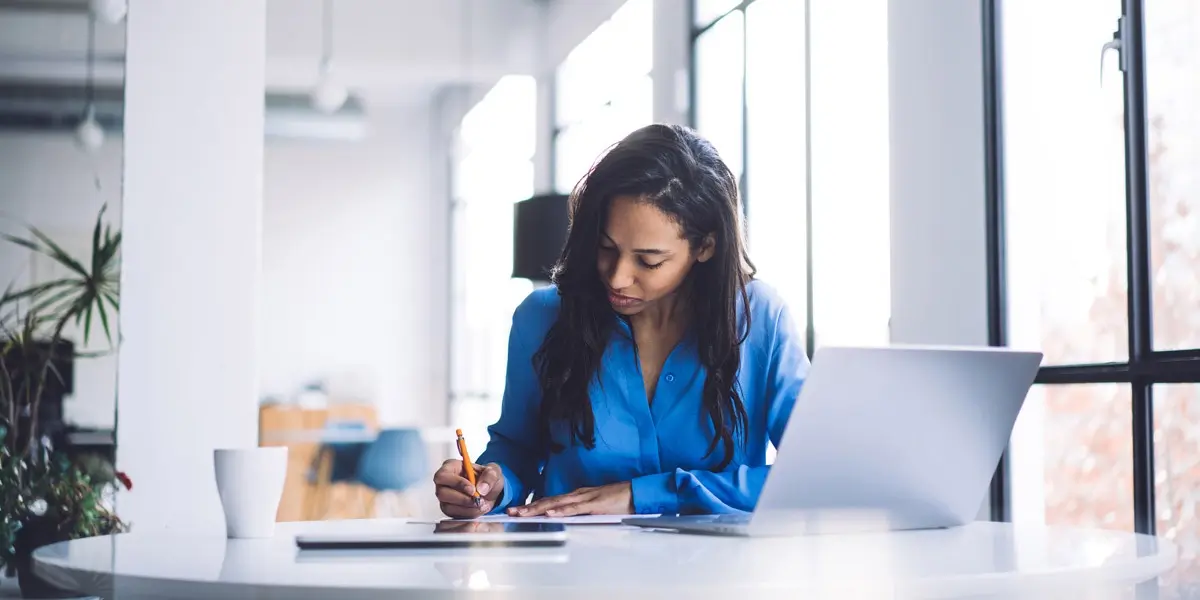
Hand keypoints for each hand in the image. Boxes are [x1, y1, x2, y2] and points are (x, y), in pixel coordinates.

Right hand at [433, 459, 503, 517]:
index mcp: (451, 467)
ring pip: (447, 507)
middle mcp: (444, 483)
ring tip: (481, 504)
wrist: (490, 491)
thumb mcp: (493, 471)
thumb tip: (481, 488)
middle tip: (477, 500)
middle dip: (462, 499)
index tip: (472, 489)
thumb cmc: (487, 477)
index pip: (443, 476)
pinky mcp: (449, 509)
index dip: (456, 483)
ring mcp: (445, 497)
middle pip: (442, 493)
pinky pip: (454, 515)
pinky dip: (468, 514)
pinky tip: (478, 509)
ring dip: (466, 508)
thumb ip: (490, 476)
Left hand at [508, 481, 632, 516]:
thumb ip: (581, 512)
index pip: (550, 502)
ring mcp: (585, 498)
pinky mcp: (594, 504)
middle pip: (548, 501)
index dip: (532, 506)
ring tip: (522, 513)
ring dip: (538, 509)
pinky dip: (561, 511)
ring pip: (556, 504)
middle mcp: (577, 495)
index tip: (518, 511)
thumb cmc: (618, 501)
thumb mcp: (595, 509)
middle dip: (528, 507)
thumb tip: (568, 520)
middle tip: (511, 511)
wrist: (637, 494)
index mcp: (577, 496)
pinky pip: (575, 508)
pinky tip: (549, 514)